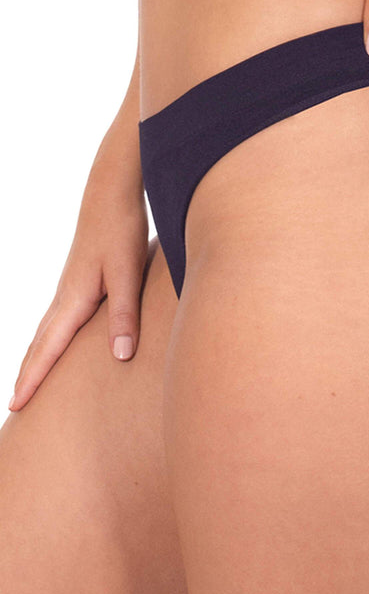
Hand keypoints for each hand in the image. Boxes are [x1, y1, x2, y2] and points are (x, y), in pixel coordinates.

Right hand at [8, 119, 148, 411]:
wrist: (112, 188)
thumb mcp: (128, 274)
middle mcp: (66, 296)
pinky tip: (58, 342)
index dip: (32, 379)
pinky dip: (52, 339)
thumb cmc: (121, 228)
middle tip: (14, 405)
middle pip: (40, 344)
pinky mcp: (81, 280)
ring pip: (47, 332)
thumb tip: (119, 358)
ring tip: (30, 380)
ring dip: (37, 358)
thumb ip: (125, 315)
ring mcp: (71, 287)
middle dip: (27, 375)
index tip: (16, 405)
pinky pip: (60, 320)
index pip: (48, 349)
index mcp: (73, 298)